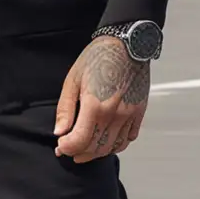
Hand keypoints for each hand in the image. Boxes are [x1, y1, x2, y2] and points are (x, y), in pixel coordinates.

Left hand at [54, 37, 149, 161]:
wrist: (126, 45)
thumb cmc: (98, 58)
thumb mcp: (73, 80)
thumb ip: (65, 109)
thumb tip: (60, 132)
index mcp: (94, 106)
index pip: (79, 142)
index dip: (66, 148)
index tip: (60, 145)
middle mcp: (114, 115)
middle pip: (95, 148)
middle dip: (78, 153)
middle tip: (69, 149)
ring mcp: (129, 115)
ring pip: (112, 147)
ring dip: (96, 152)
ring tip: (86, 148)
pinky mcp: (139, 112)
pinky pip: (129, 138)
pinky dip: (116, 145)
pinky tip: (106, 141)